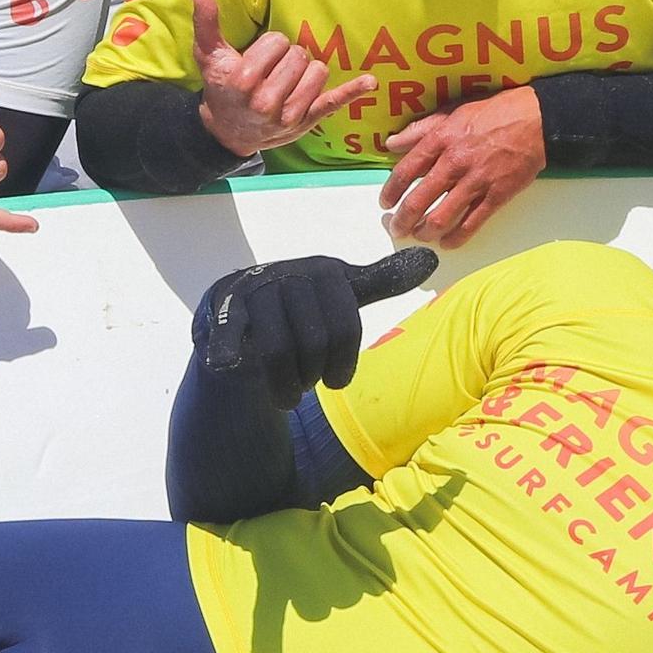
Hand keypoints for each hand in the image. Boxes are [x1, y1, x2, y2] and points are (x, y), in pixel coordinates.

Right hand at [192, 0, 375, 158]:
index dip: (269, 46)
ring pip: (318, 71)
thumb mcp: (208, 54)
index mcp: (244, 80)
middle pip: (299, 55)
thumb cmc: (220, 85)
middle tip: (270, 73)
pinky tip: (370, 81)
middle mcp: (267, 101)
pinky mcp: (307, 122)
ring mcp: (289, 114)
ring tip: (285, 82)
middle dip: (287, 58)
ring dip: (305, 71)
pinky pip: (334, 102)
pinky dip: (352, 92)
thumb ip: (205, 20)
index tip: (257, 59)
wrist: (228, 130)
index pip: (277, 41)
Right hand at [193, 245, 439, 395]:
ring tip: (287, 394)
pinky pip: (231, 335)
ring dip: (284, 384)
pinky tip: (232, 364)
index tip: (336, 379)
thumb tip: (431, 258)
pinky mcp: (221, 308)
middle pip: (314, 342)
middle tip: (306, 383)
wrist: (237, 315)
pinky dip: (231, 353)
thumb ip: (382, 281)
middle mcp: (289, 273)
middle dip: (312, 374)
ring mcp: (253, 290)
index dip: (342, 364)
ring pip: (277, 350)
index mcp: (324, 270)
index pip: (346, 326)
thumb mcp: (342, 293)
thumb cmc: (300, 310)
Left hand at [378, 87, 548, 243]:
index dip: (391, 191)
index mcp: (441, 139)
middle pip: (418, 200)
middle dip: (402, 220)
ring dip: (425, 232)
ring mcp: (476, 182)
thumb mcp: (453, 111)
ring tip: (419, 236)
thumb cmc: (494, 112)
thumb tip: (392, 143)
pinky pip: (471, 225)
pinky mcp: (496, 196)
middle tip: (396, 228)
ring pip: (441, 218)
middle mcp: (455, 163)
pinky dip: (455, 239)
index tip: (384, 203)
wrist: (536, 120)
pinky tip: (446, 243)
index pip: (405, 171)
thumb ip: (420, 129)